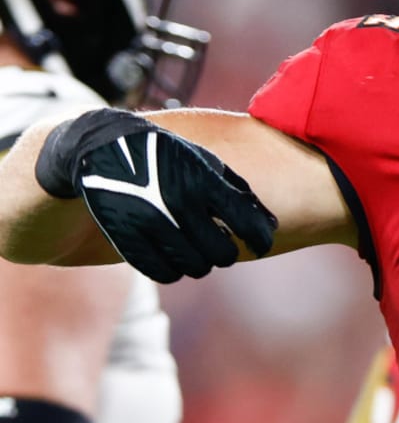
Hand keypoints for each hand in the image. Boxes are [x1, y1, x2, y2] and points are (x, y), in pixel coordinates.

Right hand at [36, 110, 276, 282]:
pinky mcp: (127, 239)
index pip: (246, 223)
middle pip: (222, 254)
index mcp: (202, 180)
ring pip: (195, 268)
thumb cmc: (167, 156)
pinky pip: (164, 273)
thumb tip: (272, 225)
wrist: (103, 149)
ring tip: (196, 248)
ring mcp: (150, 222)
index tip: (262, 244)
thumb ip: (239, 191)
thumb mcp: (205, 162)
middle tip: (222, 245)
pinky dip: (174, 270)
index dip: (261, 239)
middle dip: (227, 253)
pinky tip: (174, 255)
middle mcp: (178, 202)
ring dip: (201, 262)